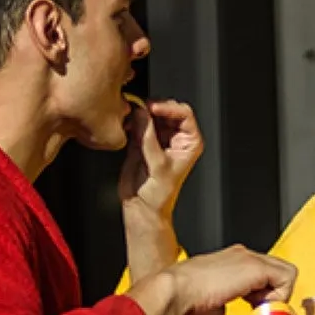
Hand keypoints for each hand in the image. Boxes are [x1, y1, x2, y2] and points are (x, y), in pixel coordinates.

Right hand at [120, 97, 203, 225]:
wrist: (142, 207)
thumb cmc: (159, 195)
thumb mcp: (157, 165)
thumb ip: (148, 138)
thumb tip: (141, 113)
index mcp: (189, 142)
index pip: (184, 114)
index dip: (168, 108)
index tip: (152, 107)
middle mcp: (175, 138)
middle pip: (167, 110)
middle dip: (153, 108)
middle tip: (139, 110)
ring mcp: (158, 138)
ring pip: (151, 114)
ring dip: (140, 113)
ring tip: (131, 117)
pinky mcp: (142, 141)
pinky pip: (137, 122)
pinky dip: (131, 120)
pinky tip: (126, 124)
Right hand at [171, 245, 296, 314]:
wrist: (173, 292)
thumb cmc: (184, 302)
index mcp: (230, 263)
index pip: (263, 276)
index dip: (264, 297)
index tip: (255, 313)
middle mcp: (242, 256)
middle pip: (277, 272)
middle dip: (273, 295)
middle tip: (258, 313)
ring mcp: (249, 258)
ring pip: (285, 273)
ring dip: (277, 295)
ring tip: (258, 310)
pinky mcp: (255, 266)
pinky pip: (288, 277)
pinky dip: (280, 296)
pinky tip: (260, 308)